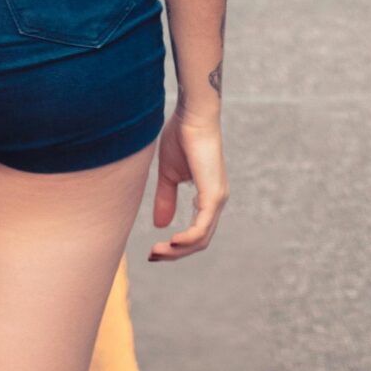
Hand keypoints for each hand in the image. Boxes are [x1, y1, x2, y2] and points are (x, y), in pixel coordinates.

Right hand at [146, 109, 227, 261]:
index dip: (176, 245)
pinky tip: (172, 242)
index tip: (154, 250)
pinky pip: (202, 227)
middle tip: (152, 256)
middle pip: (199, 241)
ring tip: (158, 251)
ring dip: (178, 250)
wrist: (191, 115)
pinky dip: (187, 239)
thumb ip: (166, 198)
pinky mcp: (213, 194)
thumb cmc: (181, 137)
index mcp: (208, 197)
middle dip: (175, 253)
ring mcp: (217, 199)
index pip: (196, 232)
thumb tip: (161, 225)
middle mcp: (217, 201)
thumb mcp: (169, 174)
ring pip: (201, 239)